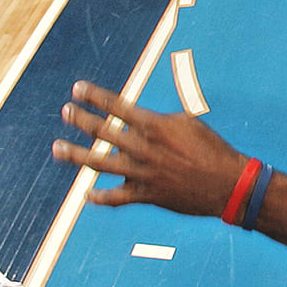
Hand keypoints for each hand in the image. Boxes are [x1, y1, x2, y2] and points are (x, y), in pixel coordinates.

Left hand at [52, 81, 245, 214]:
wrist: (228, 184)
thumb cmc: (213, 150)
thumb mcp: (191, 122)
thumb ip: (165, 115)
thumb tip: (154, 106)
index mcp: (155, 125)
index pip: (117, 106)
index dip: (94, 97)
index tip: (77, 89)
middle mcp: (144, 147)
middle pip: (102, 132)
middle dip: (80, 119)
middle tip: (66, 111)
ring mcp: (142, 172)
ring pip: (99, 163)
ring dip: (75, 155)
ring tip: (57, 148)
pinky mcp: (146, 194)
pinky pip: (115, 197)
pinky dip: (100, 197)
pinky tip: (87, 195)